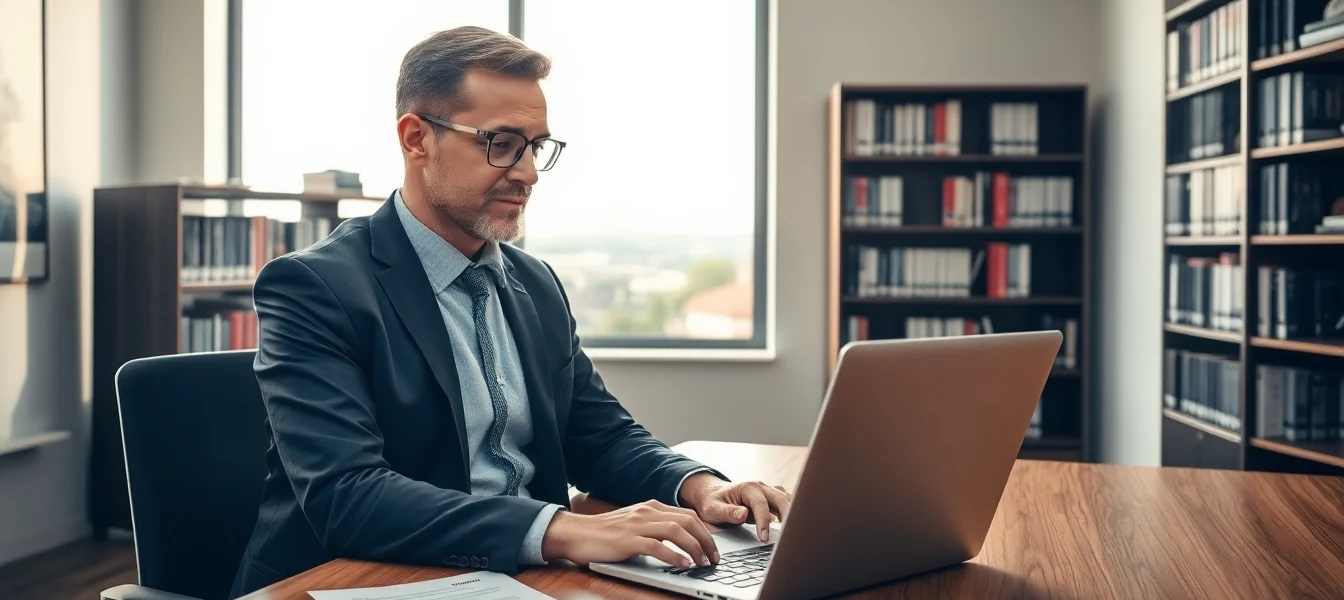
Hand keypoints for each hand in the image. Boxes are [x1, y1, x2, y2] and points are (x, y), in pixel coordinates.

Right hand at [541, 500, 719, 568]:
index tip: (713, 548)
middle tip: (714, 558)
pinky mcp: (628, 540)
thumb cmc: (603, 533)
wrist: (575, 533)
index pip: (688, 515)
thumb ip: (654, 527)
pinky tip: (683, 565)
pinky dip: (674, 556)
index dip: (705, 532)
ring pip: (677, 531)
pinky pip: (658, 546)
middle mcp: (647, 511)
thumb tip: (679, 541)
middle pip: (688, 521)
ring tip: (702, 563)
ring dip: (695, 548)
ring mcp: (638, 524)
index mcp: (650, 507)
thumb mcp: (634, 524)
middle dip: (706, 541)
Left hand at [678, 473, 792, 542]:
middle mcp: (761, 486)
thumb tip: (743, 514)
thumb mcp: (713, 509)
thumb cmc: (712, 502)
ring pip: (786, 499)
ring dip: (792, 512)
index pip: (761, 505)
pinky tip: (792, 523)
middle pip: (781, 499)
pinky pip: (785, 501)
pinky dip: (791, 510)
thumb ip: (727, 512)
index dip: (764, 522)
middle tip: (789, 535)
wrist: (712, 493)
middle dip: (787, 515)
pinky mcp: (770, 497)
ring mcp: (767, 490)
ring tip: (794, 531)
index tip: (764, 538)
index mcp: (748, 488)